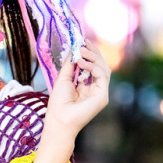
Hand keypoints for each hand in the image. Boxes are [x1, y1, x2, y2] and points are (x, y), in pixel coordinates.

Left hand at [31, 39, 110, 162]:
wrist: (59, 120)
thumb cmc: (58, 104)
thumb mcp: (63, 80)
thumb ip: (70, 65)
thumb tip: (73, 50)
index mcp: (86, 86)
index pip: (93, 66)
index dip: (89, 53)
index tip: (82, 42)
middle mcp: (95, 89)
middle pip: (101, 66)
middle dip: (93, 52)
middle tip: (83, 43)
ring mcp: (101, 93)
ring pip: (104, 69)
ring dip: (93, 57)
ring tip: (80, 51)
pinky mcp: (103, 96)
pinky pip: (102, 76)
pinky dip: (93, 67)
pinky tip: (82, 63)